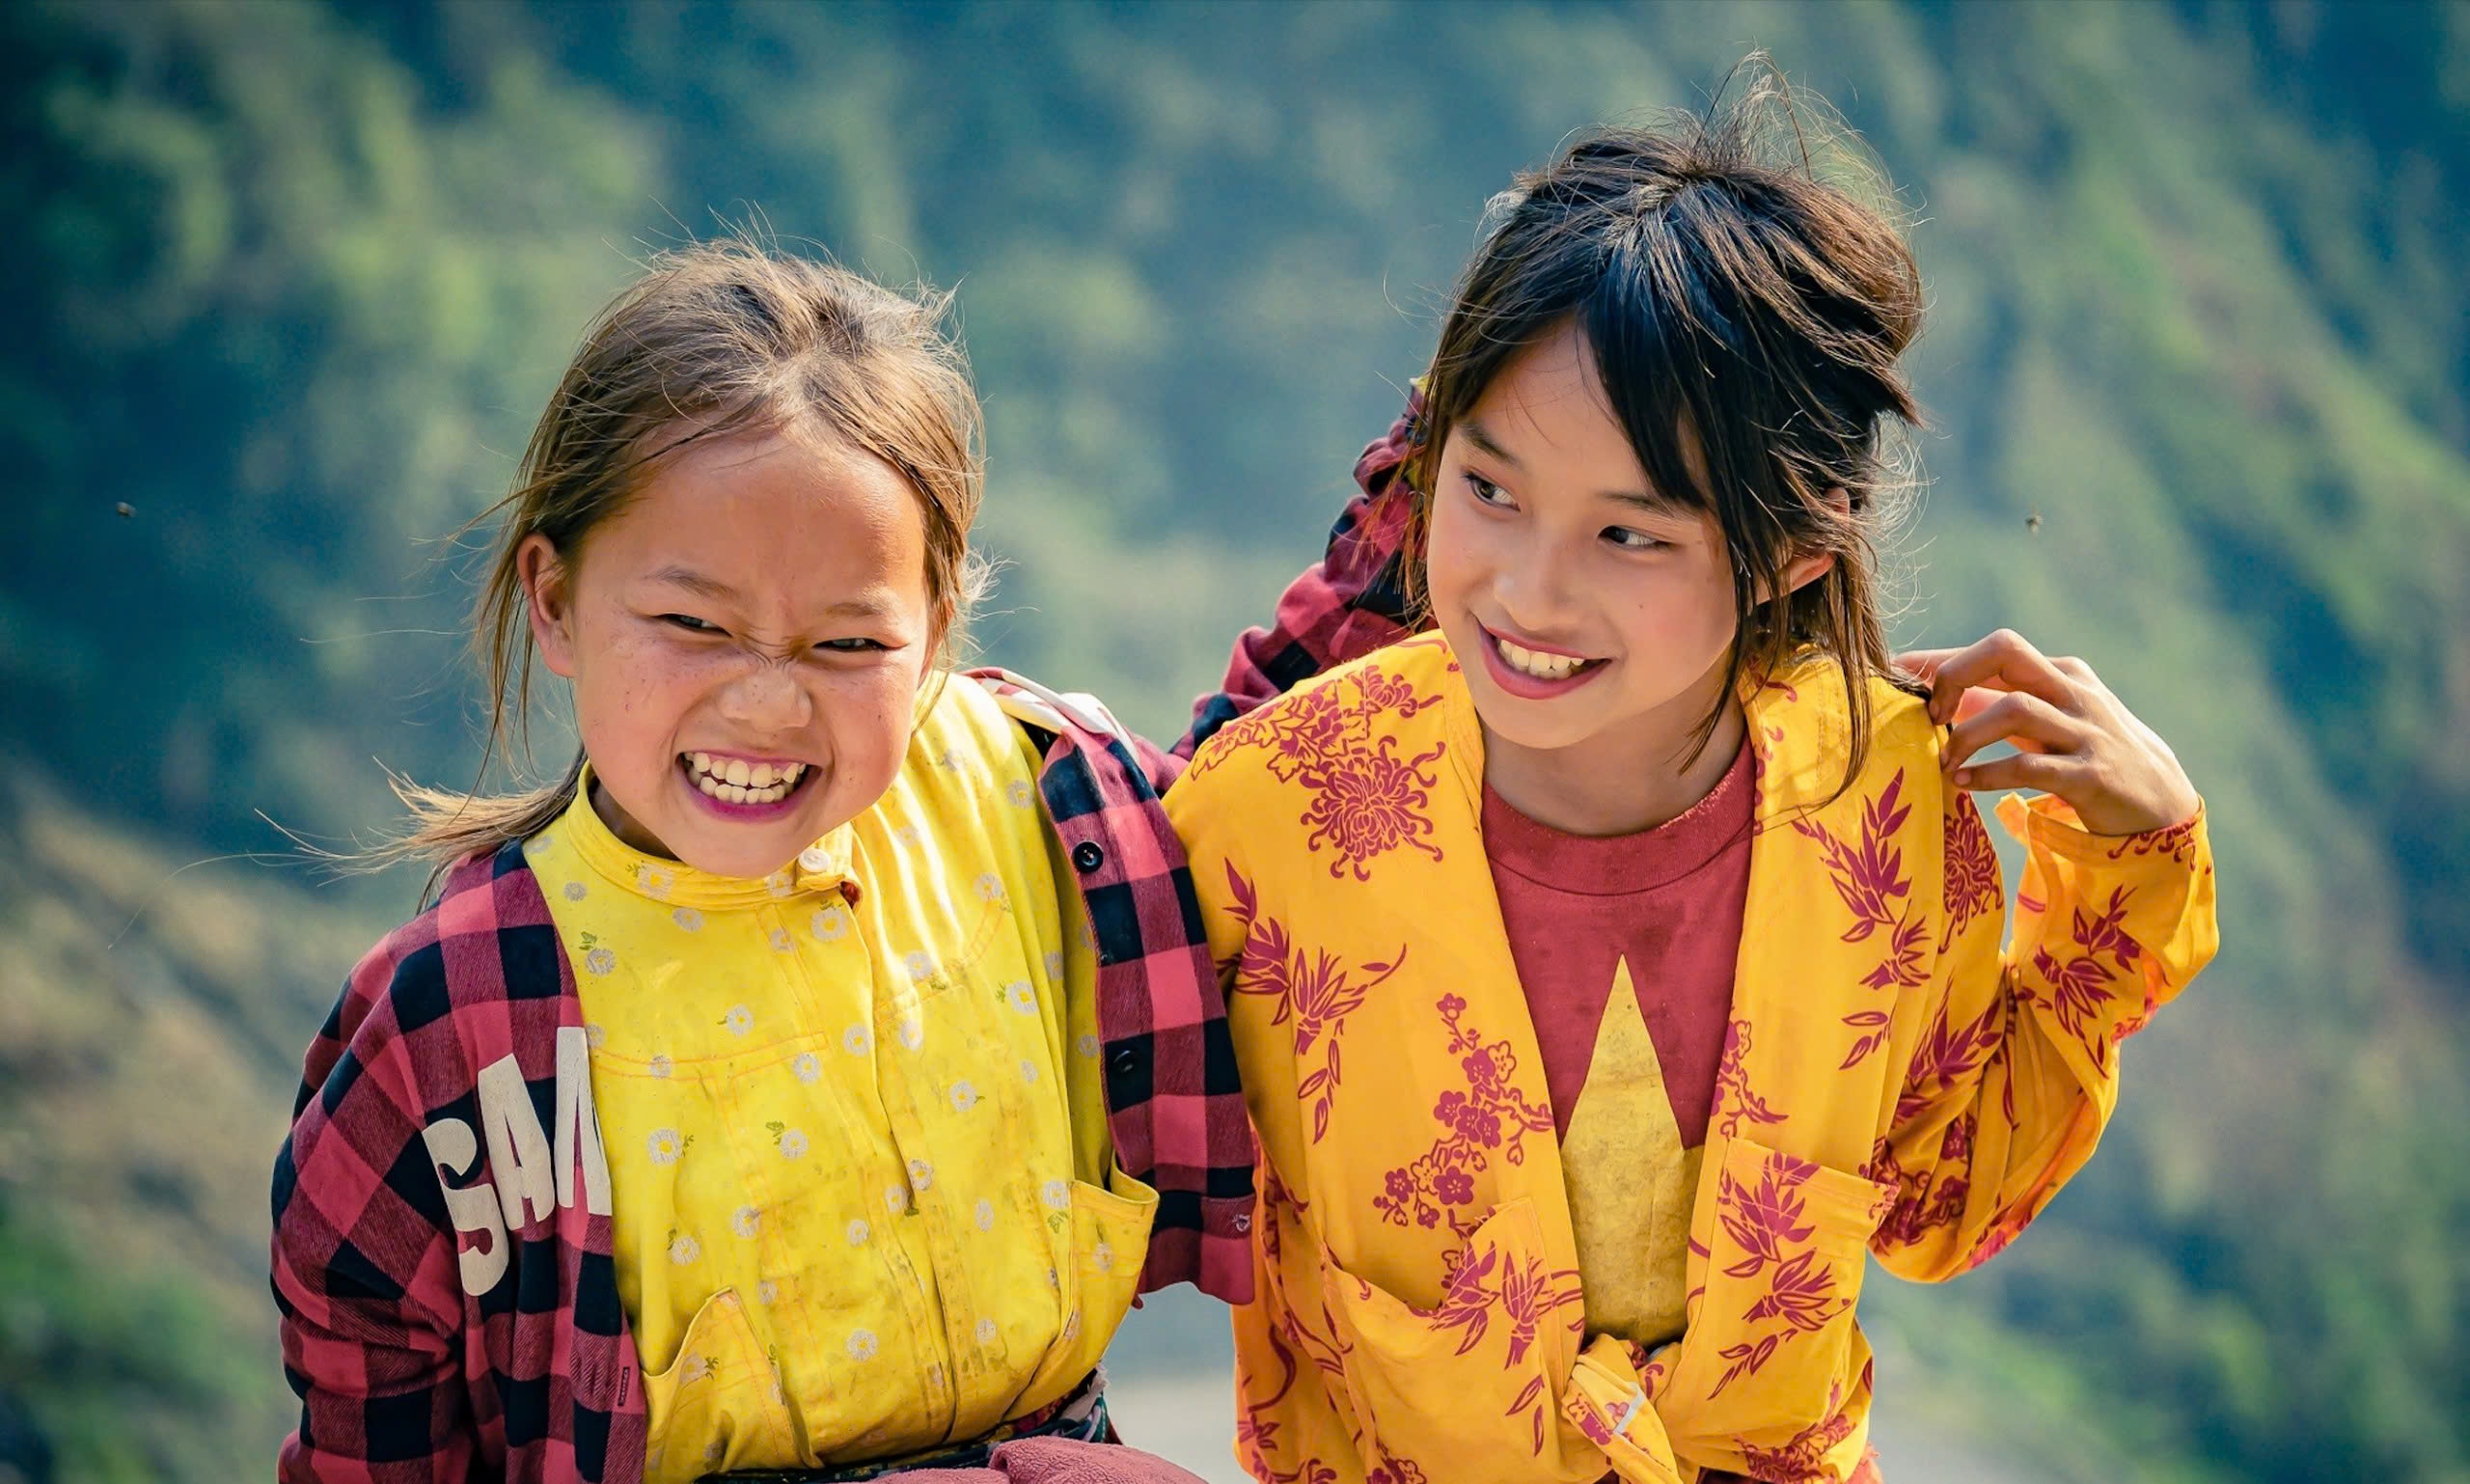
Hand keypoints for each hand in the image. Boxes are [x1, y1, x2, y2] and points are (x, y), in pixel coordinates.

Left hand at [1897, 630, 2200, 836]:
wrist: (2160, 803)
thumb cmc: (2087, 755)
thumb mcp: (2047, 722)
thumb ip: (1996, 704)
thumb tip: (1931, 695)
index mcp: (2062, 672)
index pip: (1995, 647)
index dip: (1941, 658)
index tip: (1898, 676)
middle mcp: (2073, 692)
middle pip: (2005, 651)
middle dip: (1954, 675)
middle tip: (1930, 714)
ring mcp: (2084, 731)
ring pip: (2013, 708)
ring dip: (1966, 736)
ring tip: (1944, 763)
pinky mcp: (2090, 775)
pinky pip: (2029, 767)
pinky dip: (1989, 774)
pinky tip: (1964, 785)